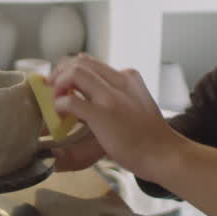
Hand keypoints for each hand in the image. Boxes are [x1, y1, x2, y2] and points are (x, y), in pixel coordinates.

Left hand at [50, 54, 184, 182]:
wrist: (164, 153)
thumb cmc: (150, 136)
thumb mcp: (137, 104)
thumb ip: (120, 96)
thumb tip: (94, 96)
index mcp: (128, 78)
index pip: (92, 62)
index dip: (71, 69)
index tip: (63, 82)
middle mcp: (119, 81)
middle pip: (80, 62)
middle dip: (60, 72)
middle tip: (52, 88)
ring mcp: (111, 97)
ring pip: (75, 73)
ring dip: (59, 84)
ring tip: (56, 100)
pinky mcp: (102, 114)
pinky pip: (71, 100)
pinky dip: (60, 104)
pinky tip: (60, 114)